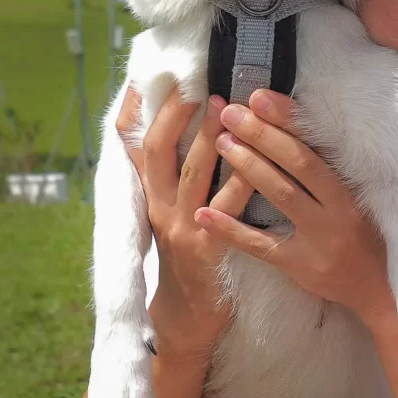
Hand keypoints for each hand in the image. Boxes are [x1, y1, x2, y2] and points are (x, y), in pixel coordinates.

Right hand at [117, 85, 253, 356]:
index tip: (156, 80)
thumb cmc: (187, 253)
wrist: (189, 317)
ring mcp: (183, 228)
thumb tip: (170, 127)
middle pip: (160, 152)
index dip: (144, 113)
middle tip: (197, 86)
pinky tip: (257, 163)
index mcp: (152, 195)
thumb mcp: (167, 212)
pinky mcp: (208, 249)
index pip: (140, 145)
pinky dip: (241, 184)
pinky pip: (226, 210)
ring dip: (210, 140)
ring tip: (227, 109)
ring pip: (193, 174)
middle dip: (176, 116)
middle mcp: (161, 207)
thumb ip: (170, 175)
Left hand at [195, 89, 393, 326]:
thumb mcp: (360, 199)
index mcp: (353, 189)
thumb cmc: (370, 237)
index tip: (259, 97)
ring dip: (248, 166)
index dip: (287, 120)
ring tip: (221, 141)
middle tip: (229, 111)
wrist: (381, 292)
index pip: (315, 147)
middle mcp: (338, 210)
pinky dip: (230, 229)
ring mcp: (318, 240)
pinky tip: (204, 213)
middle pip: (297, 164)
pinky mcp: (300, 267)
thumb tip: (294, 128)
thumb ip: (332, 171)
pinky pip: (260, 245)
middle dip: (261, 135)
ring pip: (281, 195)